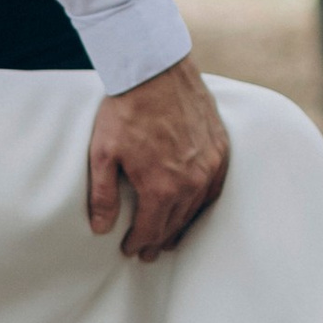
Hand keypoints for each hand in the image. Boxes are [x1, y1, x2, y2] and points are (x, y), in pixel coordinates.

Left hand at [87, 56, 227, 262]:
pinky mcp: (220, 149)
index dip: (138, 243)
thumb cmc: (125, 110)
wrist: (156, 70)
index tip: (129, 250)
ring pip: (196, 208)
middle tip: (148, 252)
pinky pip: (214, 187)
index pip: (151, 229)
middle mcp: (191, 182)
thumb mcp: (103, 153)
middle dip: (159, 240)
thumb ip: (103, 195)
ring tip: (169, 238)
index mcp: (161, 187)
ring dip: (181, 225)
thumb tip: (101, 229)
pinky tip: (194, 208)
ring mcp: (209, 165)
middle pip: (175, 223)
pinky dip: (202, 203)